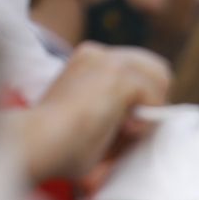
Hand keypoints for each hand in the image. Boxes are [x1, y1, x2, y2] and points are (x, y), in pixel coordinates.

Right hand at [12, 43, 171, 184]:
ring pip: (160, 78)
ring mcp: (107, 60)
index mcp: (88, 62)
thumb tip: (150, 120)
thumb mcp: (93, 121)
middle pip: (156, 68)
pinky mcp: (116, 74)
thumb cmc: (59, 146)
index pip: (138, 70)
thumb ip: (119, 112)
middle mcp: (97, 54)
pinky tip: (125, 131)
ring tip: (127, 132)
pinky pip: (155, 95)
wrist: (38, 143)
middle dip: (156, 99)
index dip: (145, 98)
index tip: (130, 127)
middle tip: (134, 130)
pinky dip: (147, 119)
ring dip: (152, 110)